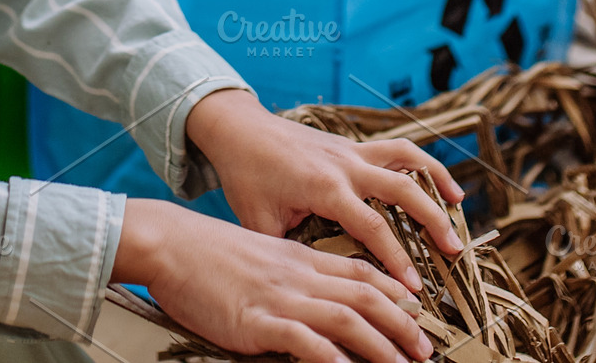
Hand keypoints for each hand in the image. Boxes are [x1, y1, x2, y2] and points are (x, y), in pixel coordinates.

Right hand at [114, 200, 433, 362]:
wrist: (169, 244)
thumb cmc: (206, 254)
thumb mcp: (258, 254)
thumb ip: (288, 273)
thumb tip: (311, 297)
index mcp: (299, 257)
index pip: (359, 272)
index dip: (394, 291)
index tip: (417, 310)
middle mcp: (298, 275)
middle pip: (365, 296)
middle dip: (402, 325)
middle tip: (426, 350)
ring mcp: (279, 298)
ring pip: (347, 319)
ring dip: (382, 346)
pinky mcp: (257, 321)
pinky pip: (305, 342)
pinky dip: (331, 359)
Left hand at [184, 89, 465, 292]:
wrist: (239, 129)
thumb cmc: (246, 176)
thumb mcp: (259, 221)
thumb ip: (288, 251)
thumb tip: (313, 284)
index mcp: (324, 187)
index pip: (372, 226)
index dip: (397, 259)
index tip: (413, 288)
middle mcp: (345, 164)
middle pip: (403, 189)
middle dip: (432, 221)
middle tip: (454, 251)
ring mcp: (352, 150)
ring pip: (407, 158)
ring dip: (436, 180)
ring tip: (459, 205)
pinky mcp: (353, 145)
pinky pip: (396, 149)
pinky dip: (421, 163)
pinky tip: (437, 181)